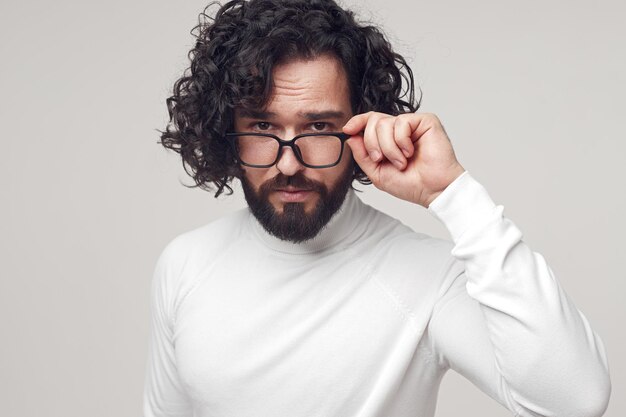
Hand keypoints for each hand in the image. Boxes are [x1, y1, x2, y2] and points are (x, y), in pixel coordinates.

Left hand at [343, 112, 464, 206]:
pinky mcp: (425, 121)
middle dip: (372, 143)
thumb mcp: (377, 173)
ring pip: (384, 123)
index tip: (347, 129)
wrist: (432, 190)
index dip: (357, 122)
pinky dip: (401, 141)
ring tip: (401, 162)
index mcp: (388, 139)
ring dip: (388, 148)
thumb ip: (362, 155)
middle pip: (373, 120)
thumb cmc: (410, 184)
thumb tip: (350, 137)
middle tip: (380, 159)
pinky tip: (410, 152)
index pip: (369, 121)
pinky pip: (401, 122)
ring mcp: (412, 124)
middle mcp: (400, 129)